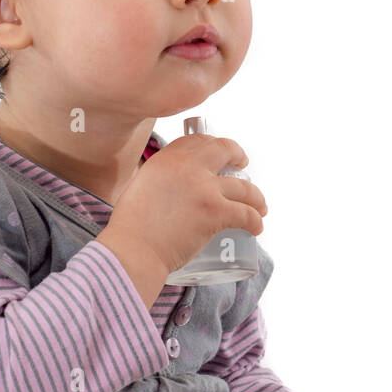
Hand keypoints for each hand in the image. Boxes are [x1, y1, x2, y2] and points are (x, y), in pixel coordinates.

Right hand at [106, 132, 267, 274]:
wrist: (133, 251)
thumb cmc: (131, 228)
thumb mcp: (141, 187)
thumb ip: (161, 181)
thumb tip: (179, 189)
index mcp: (166, 159)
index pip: (197, 140)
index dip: (213, 145)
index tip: (220, 153)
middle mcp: (187, 166)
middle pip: (224, 150)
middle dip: (239, 155)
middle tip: (243, 164)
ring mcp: (204, 188)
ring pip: (243, 187)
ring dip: (256, 197)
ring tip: (259, 207)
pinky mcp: (215, 211)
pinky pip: (246, 214)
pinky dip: (255, 221)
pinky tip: (256, 227)